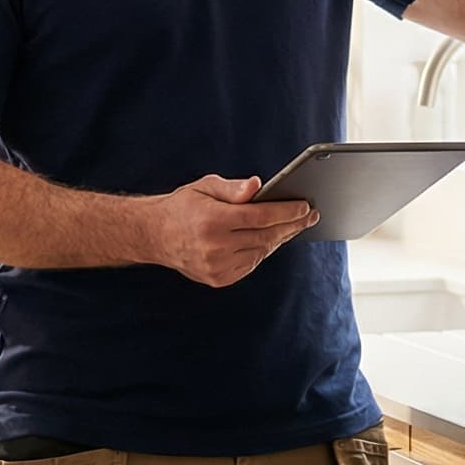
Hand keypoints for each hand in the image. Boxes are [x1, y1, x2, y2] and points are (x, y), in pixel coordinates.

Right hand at [150, 174, 317, 288]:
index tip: (306, 206)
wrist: (155, 235)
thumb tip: (258, 185)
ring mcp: (217, 266)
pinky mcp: (218, 279)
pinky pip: (250, 265)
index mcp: (212, 220)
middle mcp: (215, 247)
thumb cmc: (183, 206)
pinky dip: (262, 251)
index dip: (286, 211)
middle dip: (291, 225)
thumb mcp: (205, 187)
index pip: (260, 216)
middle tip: (310, 216)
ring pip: (261, 252)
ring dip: (279, 239)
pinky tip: (270, 240)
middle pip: (265, 236)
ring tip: (292, 226)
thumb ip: (233, 189)